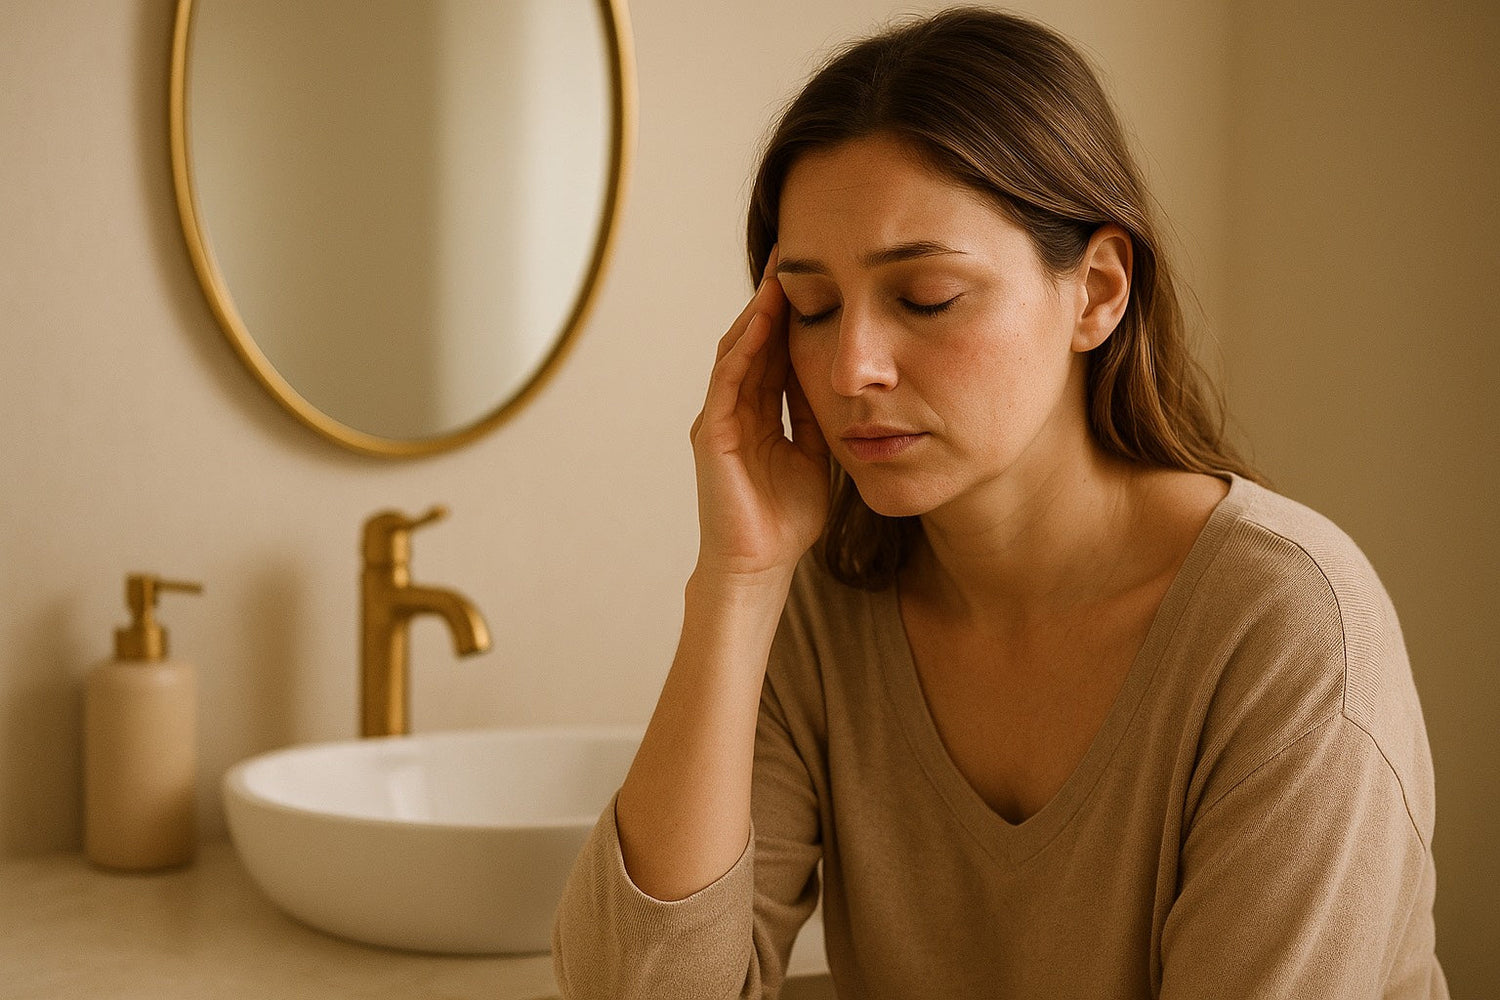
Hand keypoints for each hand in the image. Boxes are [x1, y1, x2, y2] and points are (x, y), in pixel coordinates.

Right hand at [689, 248, 829, 581]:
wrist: (759, 566)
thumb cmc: (785, 521)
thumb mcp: (815, 457)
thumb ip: (817, 419)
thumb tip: (839, 383)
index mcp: (758, 413)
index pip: (773, 351)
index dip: (791, 314)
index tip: (814, 276)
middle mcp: (734, 408)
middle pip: (751, 340)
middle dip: (771, 299)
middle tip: (792, 255)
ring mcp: (719, 419)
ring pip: (736, 352)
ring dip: (756, 313)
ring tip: (778, 276)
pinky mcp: (713, 435)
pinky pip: (727, 381)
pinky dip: (743, 350)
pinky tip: (762, 323)